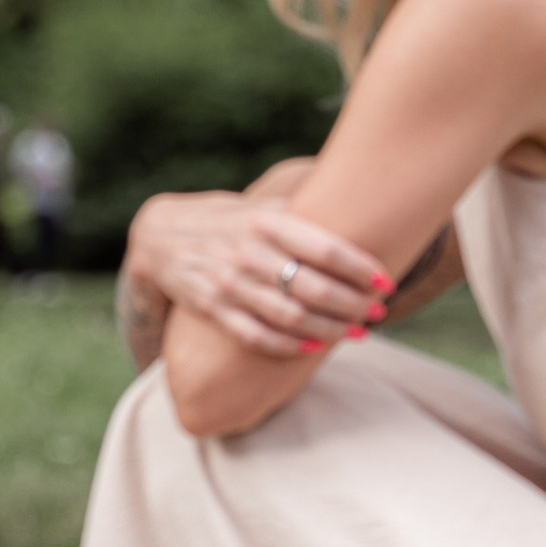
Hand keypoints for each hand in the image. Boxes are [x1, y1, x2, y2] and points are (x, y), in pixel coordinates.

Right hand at [119, 188, 392, 361]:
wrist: (160, 236)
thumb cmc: (229, 219)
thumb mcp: (261, 204)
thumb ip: (304, 208)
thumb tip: (362, 198)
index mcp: (267, 221)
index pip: (326, 249)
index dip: (361, 269)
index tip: (385, 282)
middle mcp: (249, 251)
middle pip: (314, 288)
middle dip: (353, 305)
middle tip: (377, 313)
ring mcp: (229, 282)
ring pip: (290, 316)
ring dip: (329, 329)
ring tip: (355, 334)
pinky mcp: (212, 308)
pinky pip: (257, 336)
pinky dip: (289, 346)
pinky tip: (314, 348)